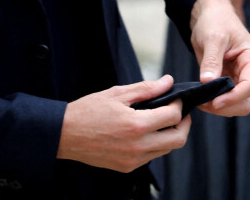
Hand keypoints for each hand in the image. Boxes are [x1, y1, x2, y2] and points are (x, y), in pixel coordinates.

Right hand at [57, 74, 190, 172]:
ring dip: (170, 135)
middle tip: (180, 112)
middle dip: (184, 124)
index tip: (176, 98)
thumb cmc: (87, 111)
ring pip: (166, 150)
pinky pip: (151, 157)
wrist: (65, 134)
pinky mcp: (128, 167)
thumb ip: (145, 89)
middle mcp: (138, 146)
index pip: (172, 117)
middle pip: (178, 139)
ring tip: (162, 120)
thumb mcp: (116, 93)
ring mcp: (134, 160)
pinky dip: (155, 144)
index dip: (179, 105)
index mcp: (136, 125)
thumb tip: (167, 82)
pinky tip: (145, 132)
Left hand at [190, 0, 249, 116]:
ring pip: (236, 102)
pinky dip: (214, 99)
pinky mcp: (227, 77)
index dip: (233, 97)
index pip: (249, 86)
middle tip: (205, 103)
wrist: (208, 13)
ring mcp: (238, 75)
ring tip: (201, 100)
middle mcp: (249, 69)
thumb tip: (208, 82)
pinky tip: (201, 96)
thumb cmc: (215, 20)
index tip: (215, 102)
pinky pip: (224, 95)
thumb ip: (211, 60)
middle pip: (245, 99)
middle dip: (227, 105)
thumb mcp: (213, 38)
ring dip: (220, 106)